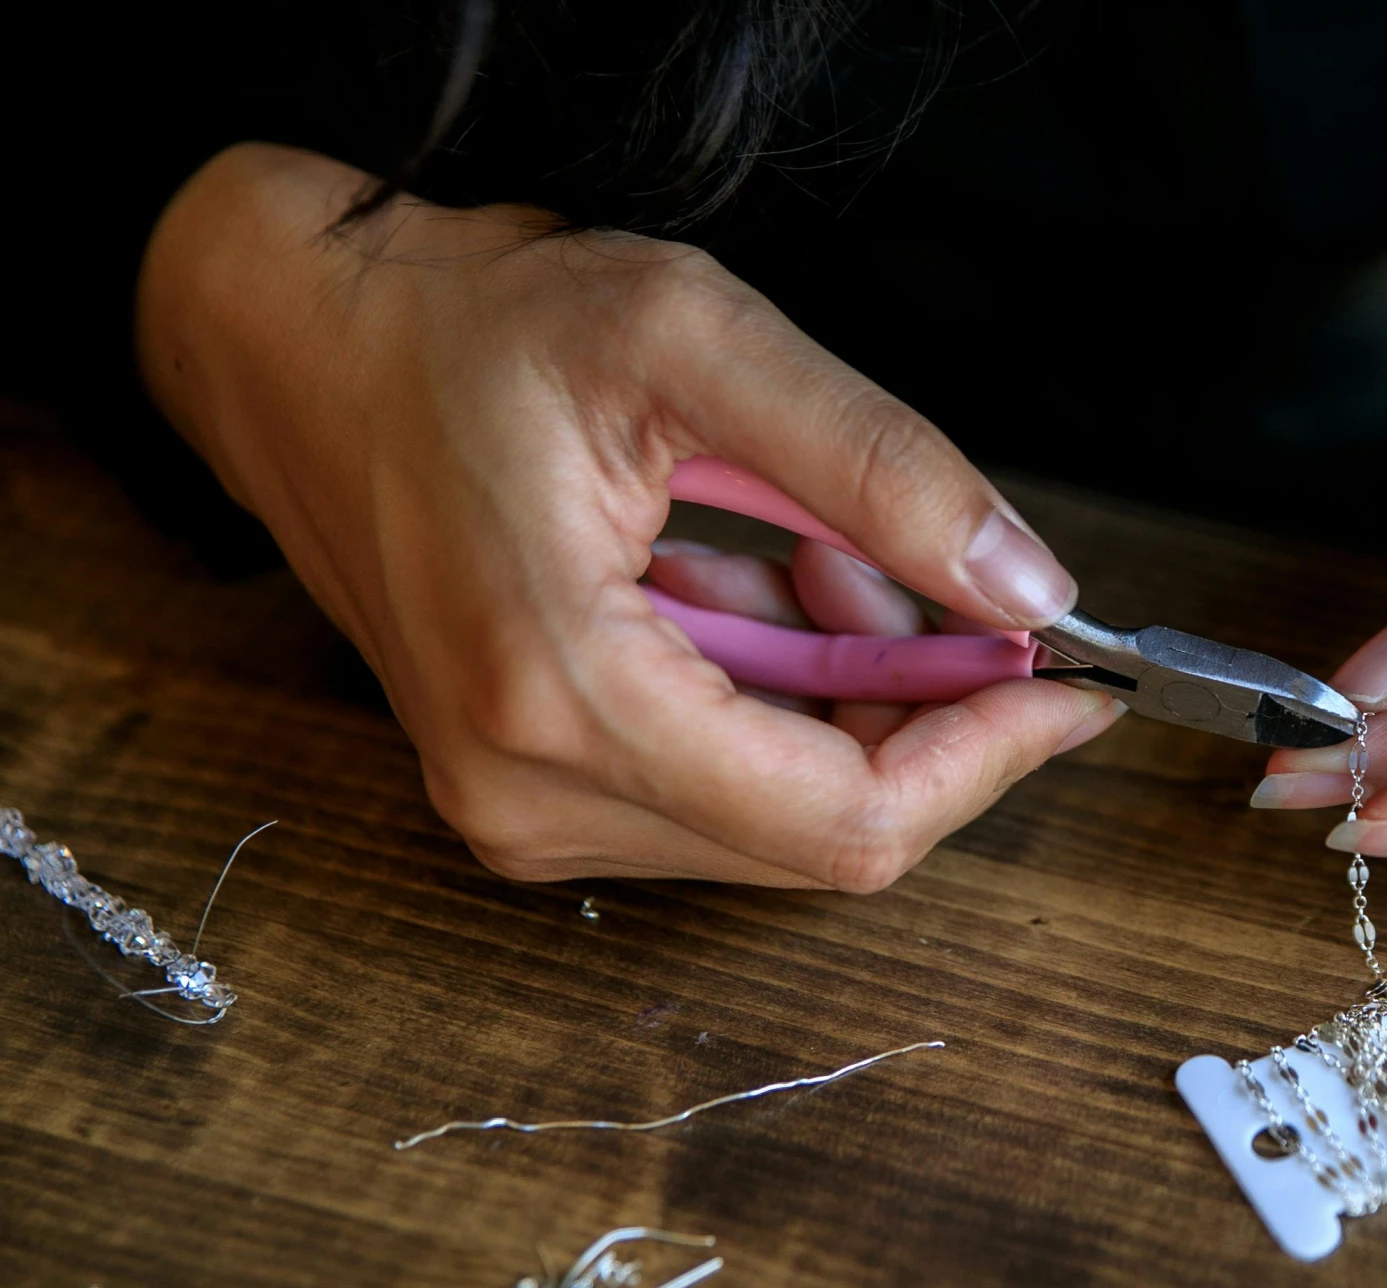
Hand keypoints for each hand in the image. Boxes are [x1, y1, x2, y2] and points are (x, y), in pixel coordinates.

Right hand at [138, 143, 1117, 887]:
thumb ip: (879, 464)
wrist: (296, 352)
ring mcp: (522, 809)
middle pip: (825, 828)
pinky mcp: (529, 794)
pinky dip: (781, 704)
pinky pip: (723, 793)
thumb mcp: (692, 340)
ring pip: (784, 816)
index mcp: (561, 700)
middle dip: (909, 702)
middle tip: (887, 555)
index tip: (1062, 686)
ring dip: (843, 695)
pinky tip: (743, 585)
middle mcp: (531, 795)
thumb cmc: (463, 332)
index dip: (984, 760)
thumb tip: (1025, 589)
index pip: (846, 822)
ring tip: (798, 544)